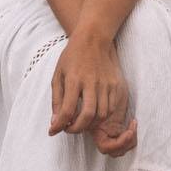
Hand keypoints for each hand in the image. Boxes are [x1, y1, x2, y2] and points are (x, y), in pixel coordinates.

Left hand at [49, 28, 137, 154]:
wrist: (93, 39)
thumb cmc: (72, 57)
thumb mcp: (57, 75)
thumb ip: (56, 99)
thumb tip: (55, 122)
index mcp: (74, 79)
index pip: (68, 110)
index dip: (60, 125)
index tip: (54, 131)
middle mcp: (91, 82)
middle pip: (88, 115)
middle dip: (77, 129)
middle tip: (69, 129)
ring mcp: (106, 84)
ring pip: (101, 115)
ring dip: (89, 125)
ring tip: (80, 123)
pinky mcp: (116, 85)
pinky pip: (111, 108)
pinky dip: (101, 117)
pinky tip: (93, 115)